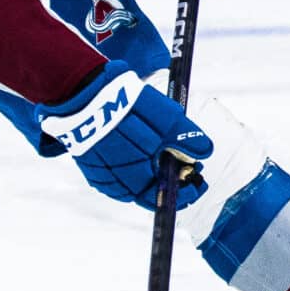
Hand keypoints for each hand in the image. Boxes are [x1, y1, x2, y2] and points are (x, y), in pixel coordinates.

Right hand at [41, 61, 211, 209]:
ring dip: (148, 176)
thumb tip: (205, 151)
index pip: (164, 197)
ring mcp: (99, 173)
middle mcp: (115, 183)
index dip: (185, 192)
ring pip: (128, 185)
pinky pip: (111, 176)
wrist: (83, 92)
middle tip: (185, 166)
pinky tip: (137, 155)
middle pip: (146, 193)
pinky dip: (128, 170)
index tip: (198, 180)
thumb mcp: (167, 118)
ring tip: (162, 157)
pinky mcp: (88, 162)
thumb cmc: (128, 106)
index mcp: (135, 178)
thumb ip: (187, 138)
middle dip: (168, 181)